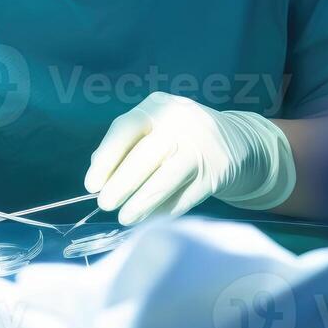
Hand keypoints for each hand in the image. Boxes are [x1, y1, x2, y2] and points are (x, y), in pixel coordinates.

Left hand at [82, 92, 294, 225]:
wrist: (235, 140)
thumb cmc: (178, 136)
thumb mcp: (154, 127)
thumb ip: (125, 144)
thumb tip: (97, 172)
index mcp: (157, 107)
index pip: (125, 128)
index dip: (106, 158)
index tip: (91, 184)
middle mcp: (180, 122)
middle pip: (144, 156)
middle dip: (121, 184)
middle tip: (105, 204)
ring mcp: (201, 146)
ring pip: (165, 178)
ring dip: (141, 202)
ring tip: (124, 218)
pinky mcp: (217, 172)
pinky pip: (185, 196)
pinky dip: (165, 210)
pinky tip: (151, 220)